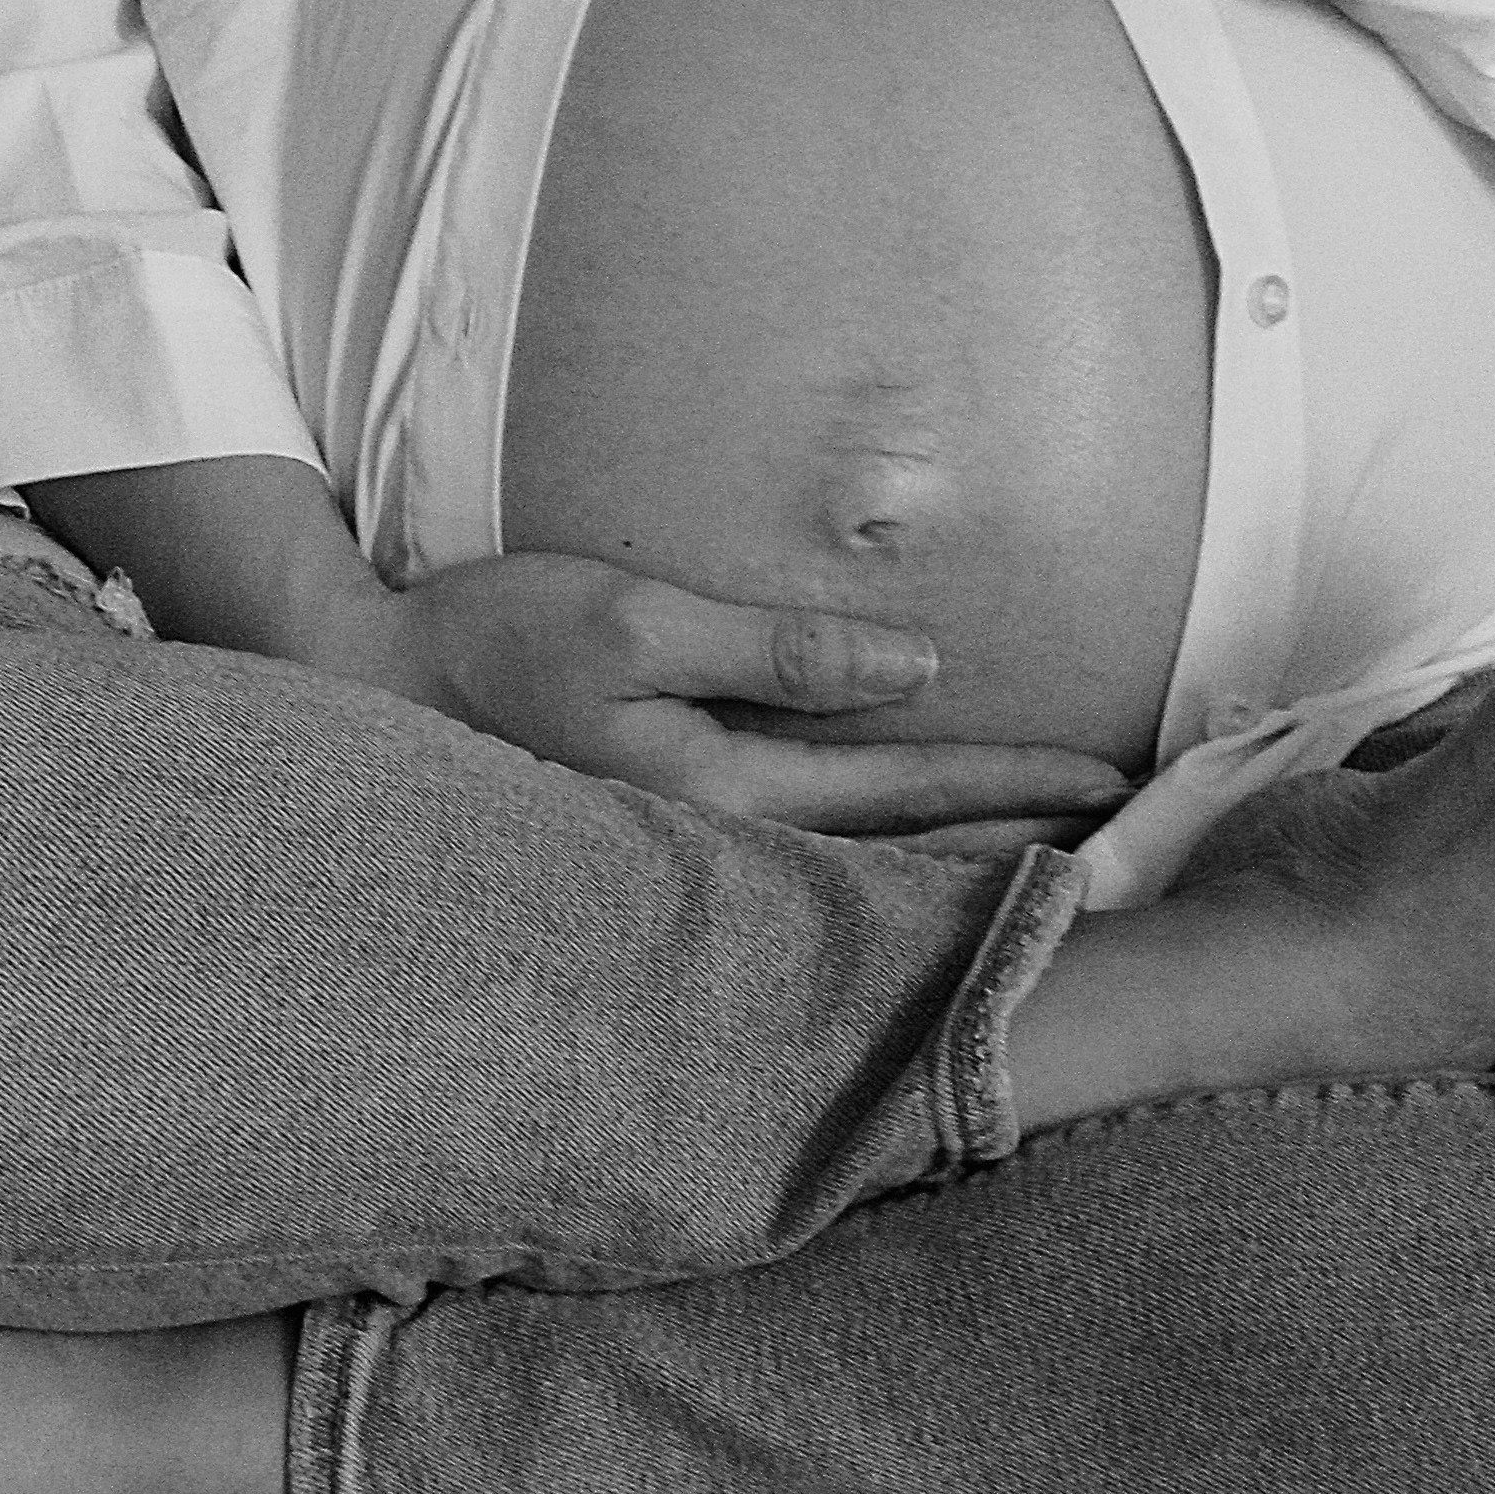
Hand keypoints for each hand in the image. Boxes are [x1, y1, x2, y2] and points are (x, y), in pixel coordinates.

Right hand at [352, 550, 1131, 833]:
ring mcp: (685, 861)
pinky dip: (880, 859)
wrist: (365, 694)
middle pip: (898, 855)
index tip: (1113, 788)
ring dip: (958, 863)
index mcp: (716, 795)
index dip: (1013, 784)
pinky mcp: (661, 844)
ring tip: (1059, 863)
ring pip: (856, 870)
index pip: (904, 794)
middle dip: (1013, 849)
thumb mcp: (633, 623)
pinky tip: (917, 860)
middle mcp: (712, 850)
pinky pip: (801, 860)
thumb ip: (774, 653)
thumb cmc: (493, 642)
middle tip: (1129, 853)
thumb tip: (916, 666)